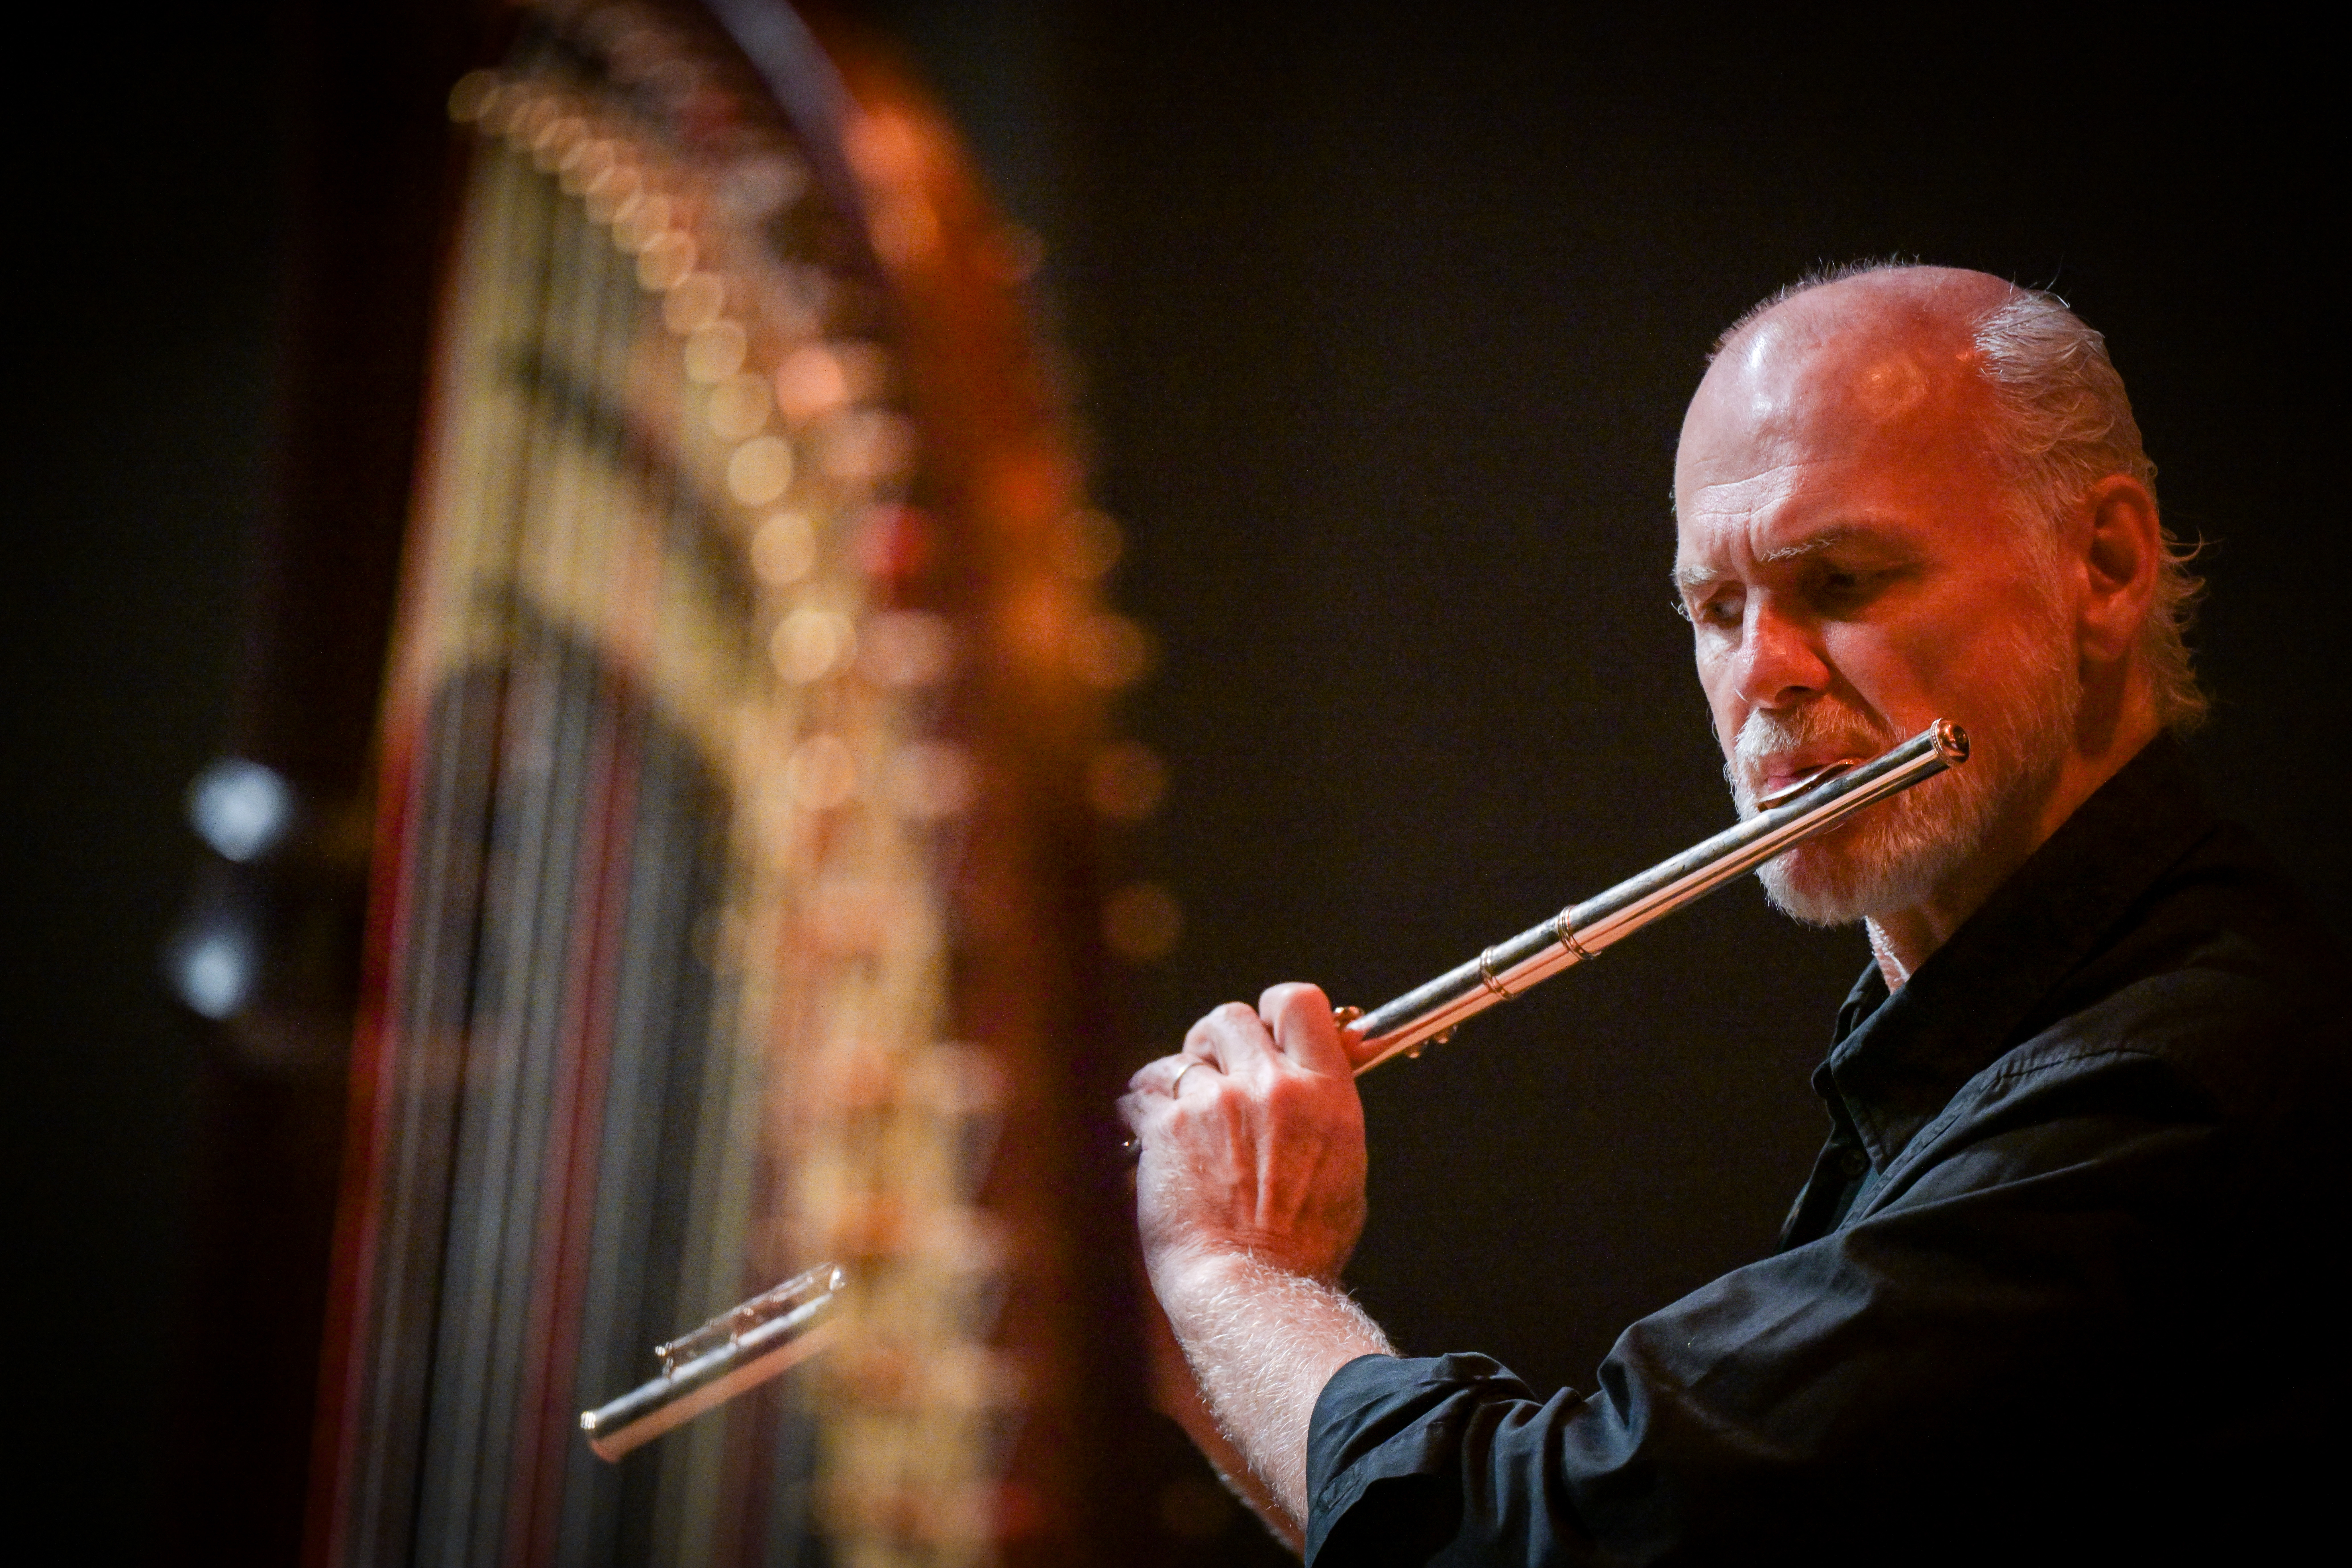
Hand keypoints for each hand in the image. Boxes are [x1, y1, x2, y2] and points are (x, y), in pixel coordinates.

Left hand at [1117, 982, 1368, 1301]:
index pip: (1298, 1003)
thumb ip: (1324, 1113)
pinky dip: (1135, 1108)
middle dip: (1214, 1042)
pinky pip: (1138, 1091)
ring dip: (1171, 1079)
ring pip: (1178, 1056)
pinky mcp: (1168, 1127)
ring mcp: (1217, 1103)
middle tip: (1208, 1073)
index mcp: (1323, 1092)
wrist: (1256, 1286)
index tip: (1259, 1028)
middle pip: (1230, 1017)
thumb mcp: (1342, 1168)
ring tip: (1173, 1117)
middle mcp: (1271, 1086)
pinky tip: (1139, 1133)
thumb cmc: (1302, 1246)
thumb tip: (1313, 1079)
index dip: (1272, 1009)